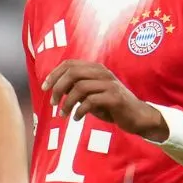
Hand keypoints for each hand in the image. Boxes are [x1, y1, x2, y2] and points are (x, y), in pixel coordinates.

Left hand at [46, 61, 165, 140]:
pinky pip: (90, 102)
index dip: (54, 74)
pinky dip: (79, 111)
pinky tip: (77, 119)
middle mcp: (103, 73)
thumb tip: (56, 89)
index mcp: (96, 69)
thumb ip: (77, 90)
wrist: (137, 117)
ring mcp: (109, 85)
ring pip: (80, 88)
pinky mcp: (114, 98)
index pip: (70, 64)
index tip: (45, 88)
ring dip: (67, 103)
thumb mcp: (92, 95)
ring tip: (63, 115)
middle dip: (58, 88)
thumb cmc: (112, 106)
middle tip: (52, 103)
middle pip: (72, 73)